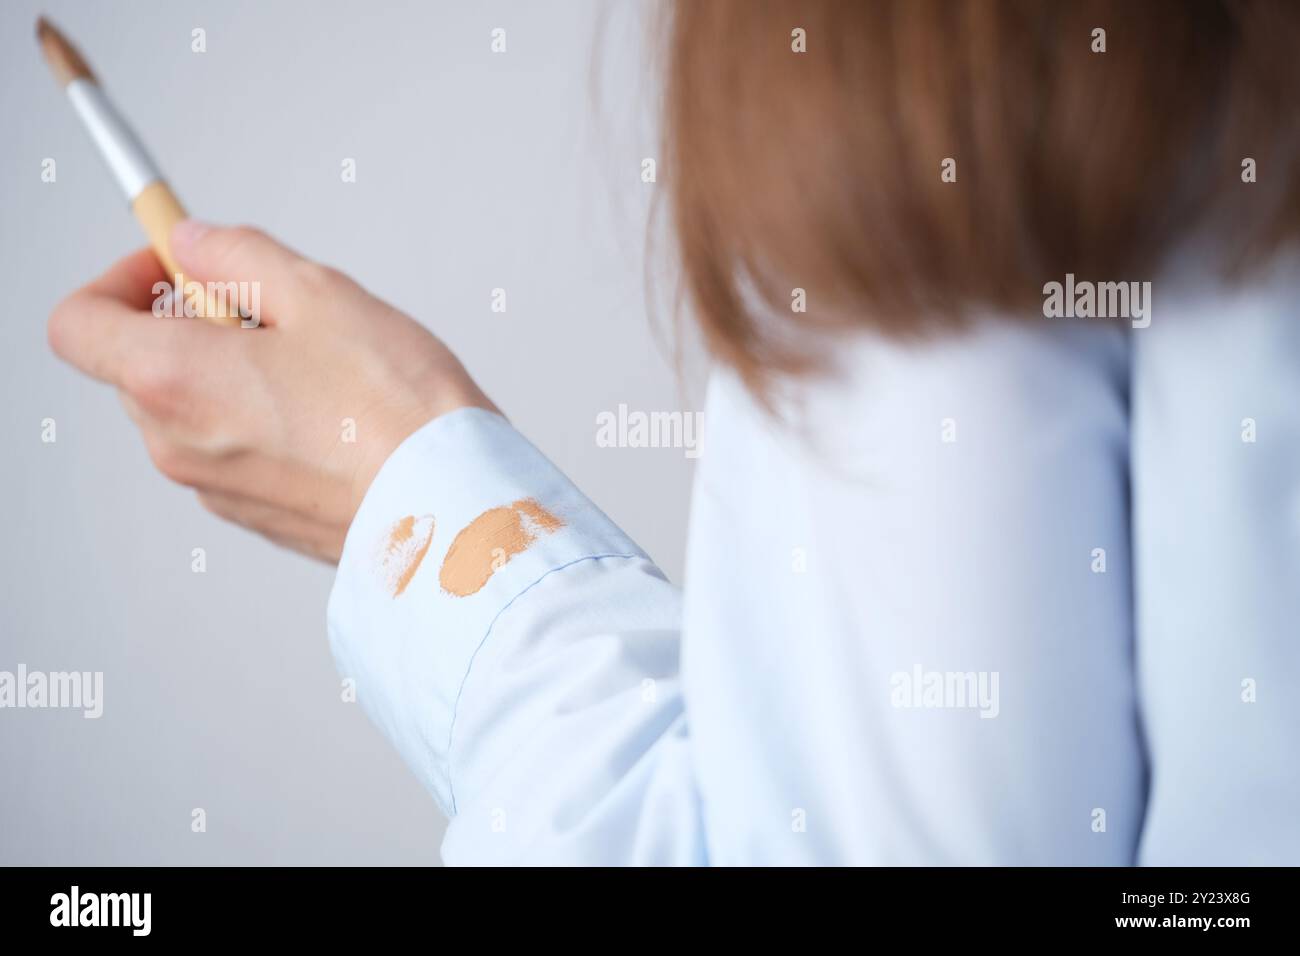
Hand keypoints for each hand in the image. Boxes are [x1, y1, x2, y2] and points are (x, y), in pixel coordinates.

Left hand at [48, 223, 496, 562]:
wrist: (453, 507)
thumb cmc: (396, 409)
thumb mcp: (317, 294)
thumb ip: (234, 255)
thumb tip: (193, 245)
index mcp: (171, 379)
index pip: (77, 323)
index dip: (119, 279)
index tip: (177, 266)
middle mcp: (174, 443)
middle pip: (139, 363)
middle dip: (190, 322)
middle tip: (274, 310)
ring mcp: (213, 488)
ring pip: (190, 407)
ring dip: (231, 373)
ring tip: (320, 367)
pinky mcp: (255, 514)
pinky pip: (232, 449)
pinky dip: (260, 419)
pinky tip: (333, 413)